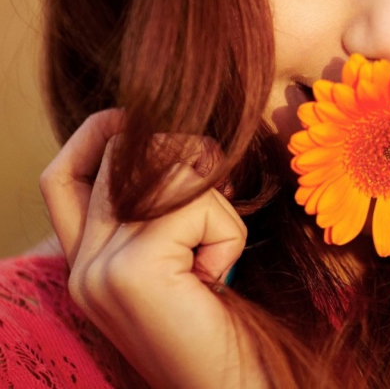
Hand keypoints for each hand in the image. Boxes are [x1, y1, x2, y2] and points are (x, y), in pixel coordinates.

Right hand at [39, 109, 264, 388]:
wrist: (232, 386)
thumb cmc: (223, 319)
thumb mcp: (183, 254)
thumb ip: (162, 207)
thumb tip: (178, 139)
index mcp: (85, 260)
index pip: (62, 174)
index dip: (99, 134)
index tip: (141, 122)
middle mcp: (81, 264)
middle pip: (123, 156)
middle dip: (189, 160)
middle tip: (220, 200)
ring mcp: (98, 269)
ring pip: (166, 170)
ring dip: (215, 203)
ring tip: (215, 256)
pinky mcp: (131, 271)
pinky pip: (194, 205)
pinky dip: (226, 232)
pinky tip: (217, 278)